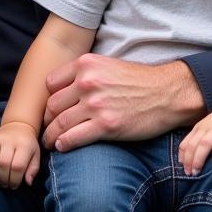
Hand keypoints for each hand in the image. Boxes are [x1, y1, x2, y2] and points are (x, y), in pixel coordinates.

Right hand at [0, 122, 41, 188]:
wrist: (20, 126)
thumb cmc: (28, 146)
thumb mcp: (36, 156)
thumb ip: (33, 169)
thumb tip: (27, 182)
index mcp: (24, 145)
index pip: (17, 166)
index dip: (14, 180)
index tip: (14, 185)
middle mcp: (10, 139)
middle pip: (3, 163)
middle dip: (4, 178)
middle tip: (6, 184)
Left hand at [42, 54, 202, 152]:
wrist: (166, 93)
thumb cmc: (137, 80)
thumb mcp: (106, 65)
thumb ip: (84, 73)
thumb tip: (63, 89)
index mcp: (85, 64)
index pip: (50, 83)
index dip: (47, 98)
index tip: (49, 109)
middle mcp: (87, 82)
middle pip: (52, 105)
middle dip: (46, 120)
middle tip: (45, 128)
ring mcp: (96, 104)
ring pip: (60, 123)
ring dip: (51, 135)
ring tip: (49, 142)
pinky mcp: (106, 125)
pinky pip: (74, 137)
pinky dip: (64, 144)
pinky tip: (62, 147)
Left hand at [178, 103, 211, 174]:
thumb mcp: (208, 128)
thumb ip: (200, 139)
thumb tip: (188, 158)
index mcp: (200, 128)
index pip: (187, 143)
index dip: (183, 156)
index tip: (183, 169)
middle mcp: (207, 128)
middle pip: (194, 144)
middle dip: (189, 160)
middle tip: (189, 174)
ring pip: (205, 143)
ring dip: (200, 158)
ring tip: (198, 171)